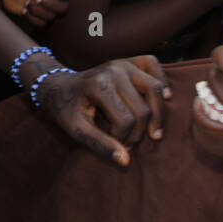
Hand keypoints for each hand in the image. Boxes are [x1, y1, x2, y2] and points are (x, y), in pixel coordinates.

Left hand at [2, 0, 68, 25]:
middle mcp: (53, 0)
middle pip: (64, 8)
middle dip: (52, 5)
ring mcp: (47, 11)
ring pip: (51, 17)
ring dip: (38, 11)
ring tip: (27, 3)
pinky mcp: (39, 20)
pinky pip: (41, 24)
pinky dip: (32, 18)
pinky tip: (24, 10)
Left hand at [34, 55, 169, 165]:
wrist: (58, 86)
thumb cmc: (66, 109)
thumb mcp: (75, 129)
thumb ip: (99, 144)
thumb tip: (126, 161)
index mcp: (99, 85)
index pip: (125, 121)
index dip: (123, 139)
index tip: (116, 146)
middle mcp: (113, 70)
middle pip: (142, 109)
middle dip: (139, 132)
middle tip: (131, 143)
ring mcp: (122, 63)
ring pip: (154, 88)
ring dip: (157, 113)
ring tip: (153, 131)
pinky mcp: (129, 60)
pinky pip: (153, 65)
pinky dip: (162, 80)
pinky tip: (164, 97)